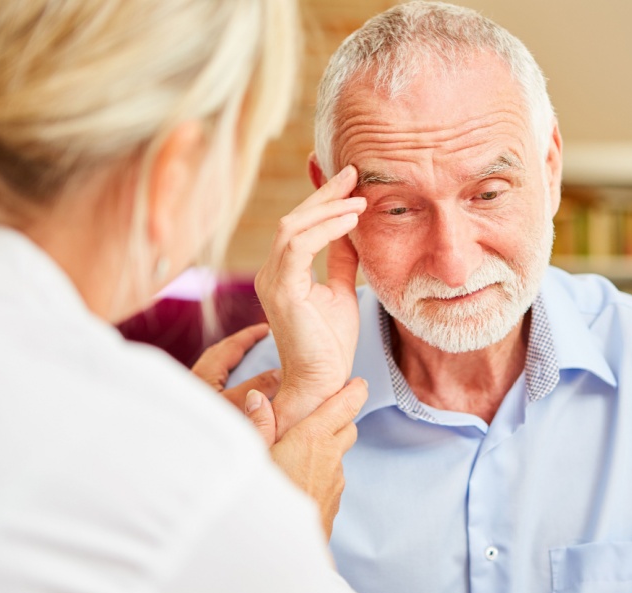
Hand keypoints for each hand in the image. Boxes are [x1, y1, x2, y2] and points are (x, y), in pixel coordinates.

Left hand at [191, 323, 280, 445]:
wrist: (172, 454)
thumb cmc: (204, 432)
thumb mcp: (237, 406)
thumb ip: (258, 388)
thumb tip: (279, 372)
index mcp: (203, 376)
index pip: (230, 346)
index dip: (249, 335)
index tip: (266, 328)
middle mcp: (194, 382)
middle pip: (218, 354)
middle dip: (239, 345)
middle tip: (260, 341)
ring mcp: (191, 396)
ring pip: (214, 371)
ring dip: (233, 363)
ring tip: (252, 364)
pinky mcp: (192, 410)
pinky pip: (213, 386)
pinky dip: (228, 380)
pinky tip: (238, 393)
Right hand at [255, 165, 365, 438]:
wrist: (323, 381)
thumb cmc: (330, 343)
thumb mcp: (341, 291)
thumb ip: (341, 261)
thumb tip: (352, 231)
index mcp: (284, 272)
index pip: (300, 224)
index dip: (323, 198)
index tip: (350, 178)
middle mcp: (272, 272)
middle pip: (295, 219)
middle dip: (325, 193)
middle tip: (354, 173)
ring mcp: (273, 281)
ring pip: (293, 227)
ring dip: (328, 209)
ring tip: (360, 200)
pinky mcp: (282, 291)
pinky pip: (299, 246)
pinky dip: (326, 230)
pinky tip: (351, 222)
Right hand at [261, 377, 368, 539]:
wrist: (281, 552)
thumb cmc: (263, 501)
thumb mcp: (254, 457)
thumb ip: (258, 425)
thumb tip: (259, 397)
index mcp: (312, 438)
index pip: (344, 406)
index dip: (353, 391)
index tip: (357, 382)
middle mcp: (331, 457)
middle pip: (347, 427)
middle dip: (340, 417)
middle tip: (324, 411)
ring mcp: (336, 481)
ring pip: (340, 454)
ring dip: (329, 447)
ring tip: (304, 447)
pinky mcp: (334, 502)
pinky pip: (333, 478)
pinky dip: (322, 471)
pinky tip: (300, 478)